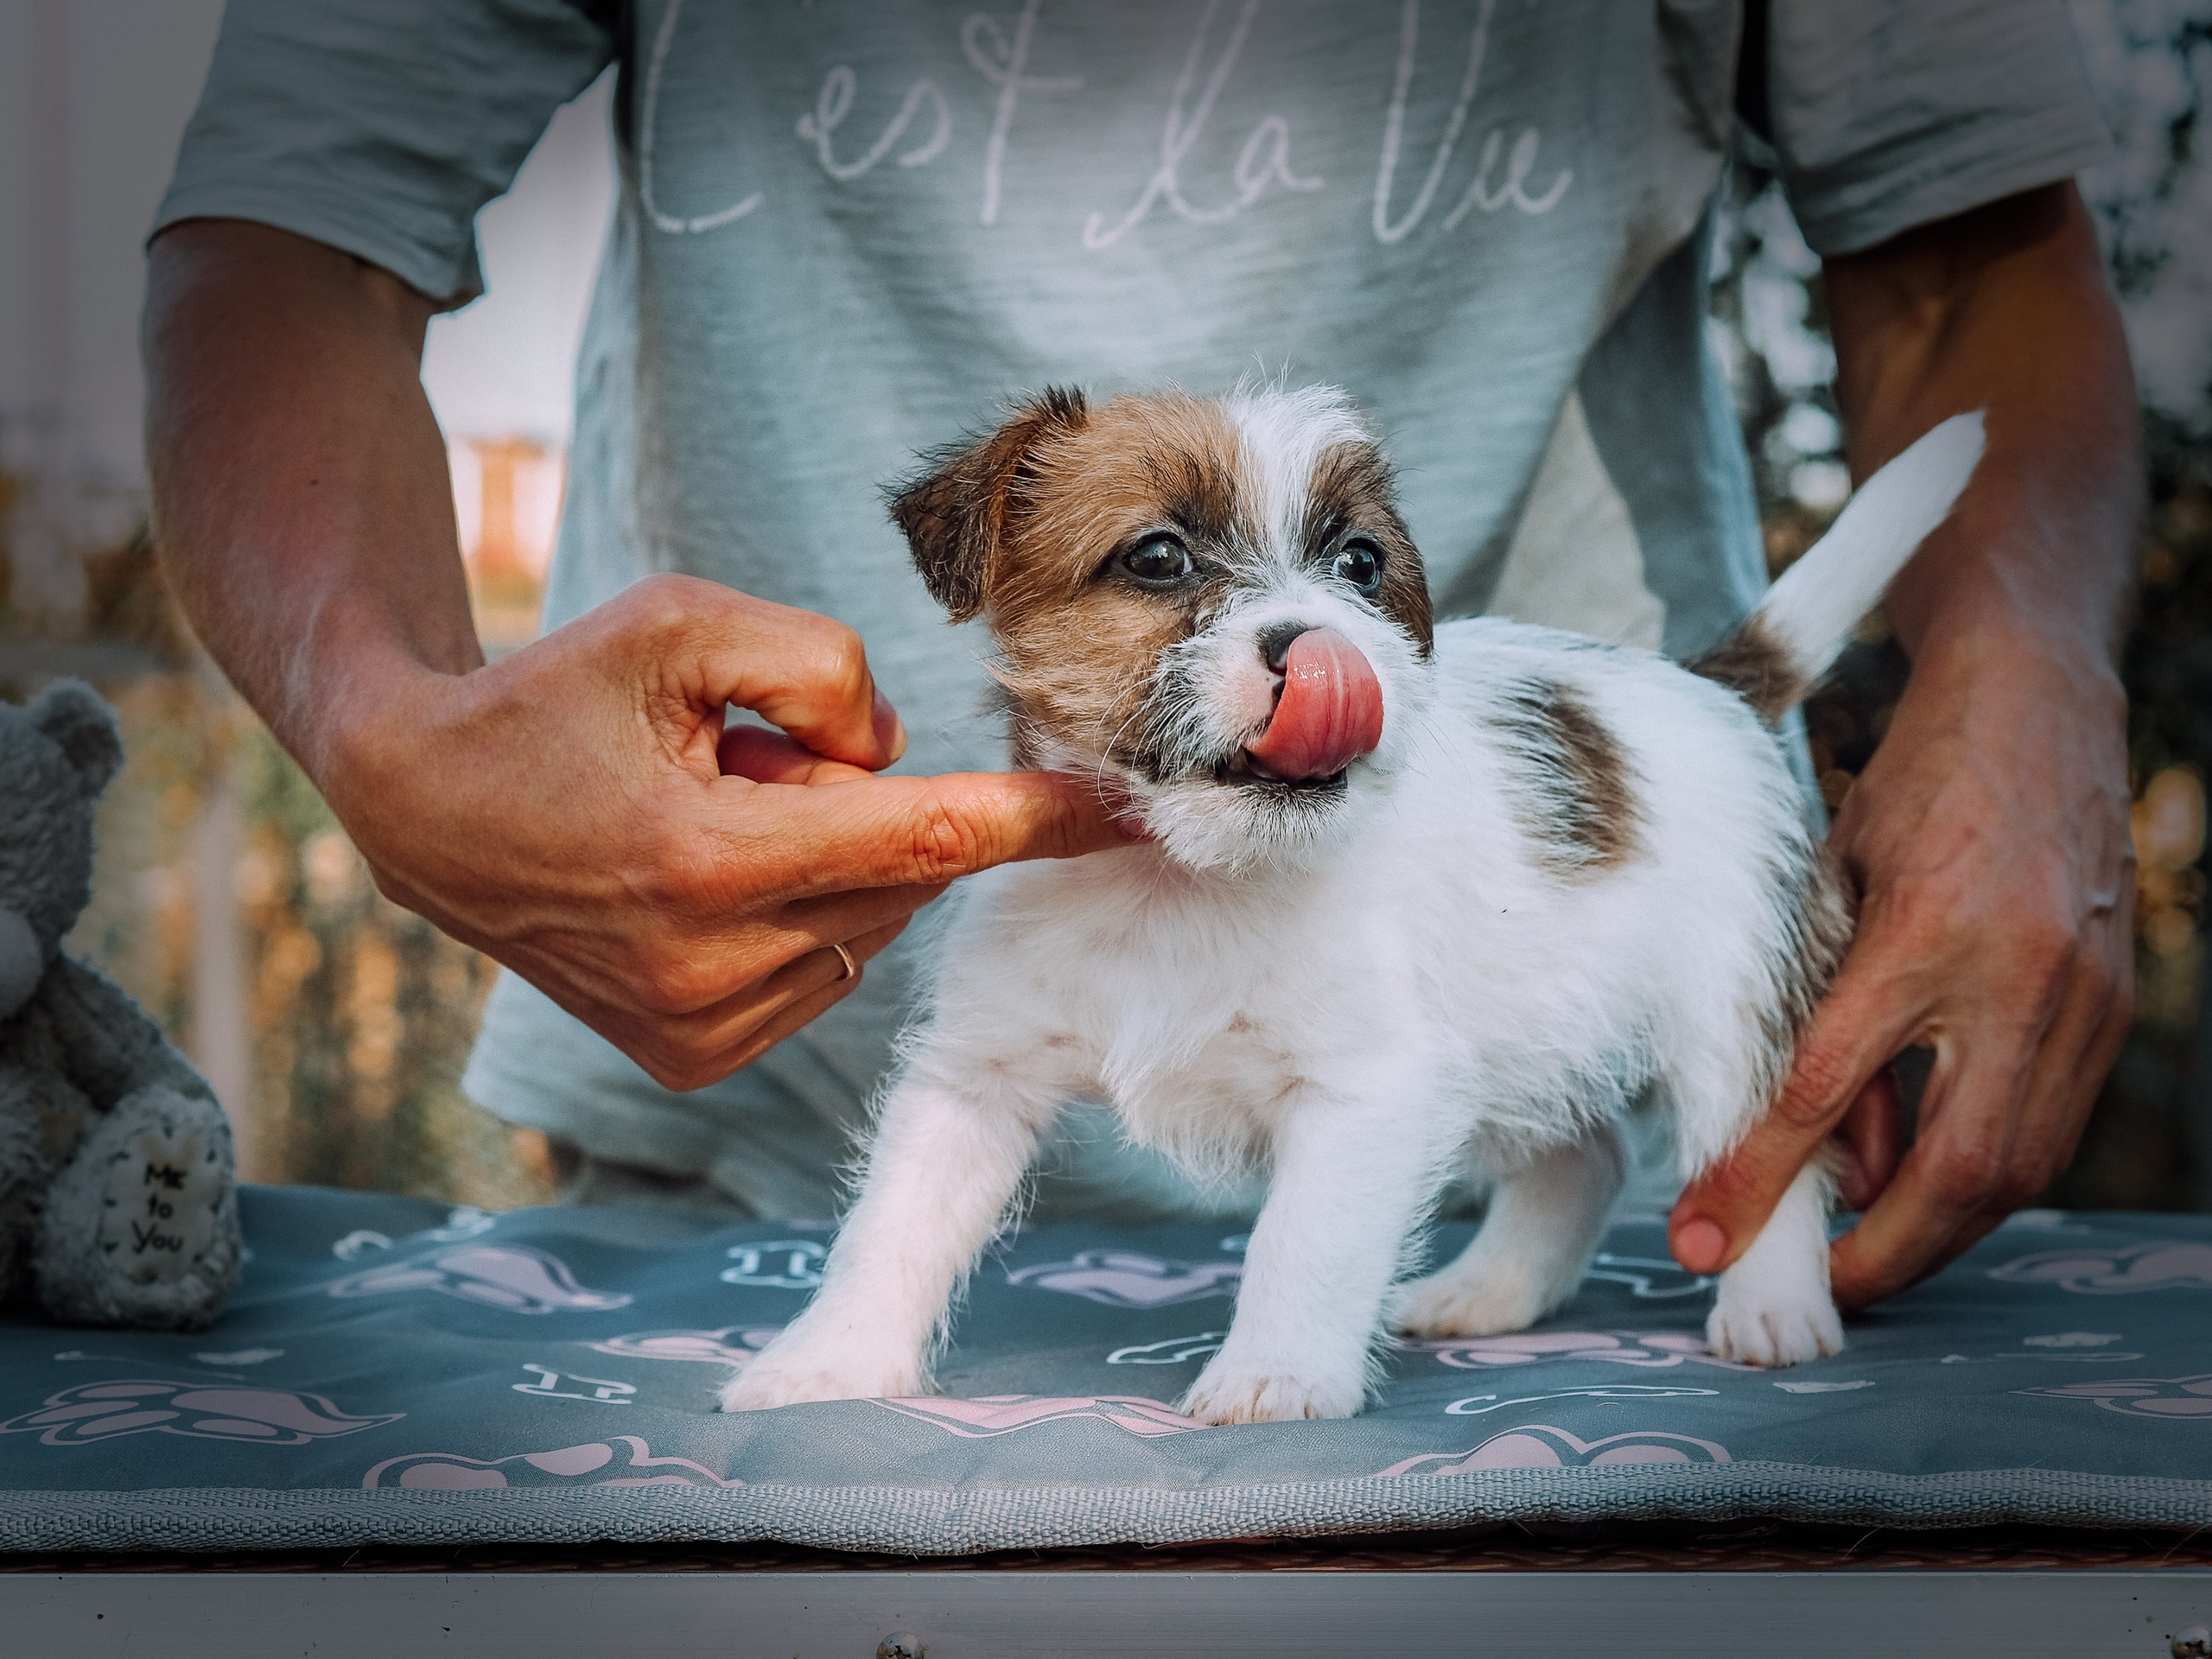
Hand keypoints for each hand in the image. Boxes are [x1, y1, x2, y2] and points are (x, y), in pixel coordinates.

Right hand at [324, 574, 1132, 1090]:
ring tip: (711, 821)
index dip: (1040, 822)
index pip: (927, 838)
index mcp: (711, 859)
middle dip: (867, 806)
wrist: (425, 807)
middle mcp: (712, 967)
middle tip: (754, 761)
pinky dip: (803, 915)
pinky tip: (707, 880)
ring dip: (831, 862)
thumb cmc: (555, 697)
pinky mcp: (694, 1059)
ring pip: (869, 928)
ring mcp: (701, 1029)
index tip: (1133, 816)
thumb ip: (819, 663)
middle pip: (903, 876)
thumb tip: (893, 752)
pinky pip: (823, 972)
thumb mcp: (682, 622)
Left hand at [1670, 620, 2134, 1305]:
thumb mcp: (1834, 877)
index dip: (1759, 1176)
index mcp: (1918, 930)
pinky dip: (1990, 1172)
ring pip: (2021, 1164)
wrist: (2033, 698)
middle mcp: (2015, 975)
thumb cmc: (1908, 780)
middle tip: (1820, 1292)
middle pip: (1958, 1168)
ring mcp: (2082, 995)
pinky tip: (1932, 1182)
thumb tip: (1825, 1151)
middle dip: (1887, 1254)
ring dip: (1944, 1228)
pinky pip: (2054, 1123)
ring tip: (1870, 1254)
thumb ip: (1821, 1004)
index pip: (1823, 1089)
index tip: (1701, 1239)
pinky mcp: (2114, 1003)